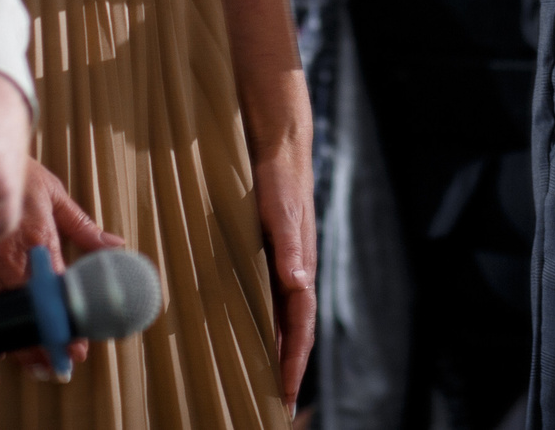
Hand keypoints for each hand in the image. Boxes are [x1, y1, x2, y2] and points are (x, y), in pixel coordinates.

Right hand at [0, 161, 123, 377]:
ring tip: (35, 363)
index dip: (67, 324)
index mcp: (36, 239)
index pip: (56, 293)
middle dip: (43, 344)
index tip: (79, 346)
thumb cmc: (17, 175)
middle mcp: (6, 257)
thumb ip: (84, 228)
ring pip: (0, 315)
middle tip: (59, 365)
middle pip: (28, 313)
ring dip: (18, 342)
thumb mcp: (56, 195)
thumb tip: (116, 246)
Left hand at [252, 127, 317, 404]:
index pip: (301, 329)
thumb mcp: (282, 213)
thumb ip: (290, 247)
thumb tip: (299, 283)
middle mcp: (296, 274)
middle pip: (296, 332)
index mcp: (301, 270)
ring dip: (278, 351)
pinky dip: (267, 326)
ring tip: (266, 382)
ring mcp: (286, 267)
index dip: (293, 363)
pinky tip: (253, 334)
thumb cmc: (280, 182)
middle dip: (288, 368)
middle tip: (276, 403)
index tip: (284, 395)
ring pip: (285, 320)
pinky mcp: (273, 258)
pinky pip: (272, 303)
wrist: (280, 151)